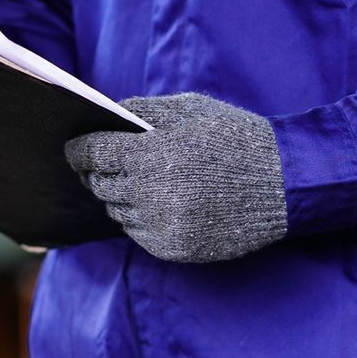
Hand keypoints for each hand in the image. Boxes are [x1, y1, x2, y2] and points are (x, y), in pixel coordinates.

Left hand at [65, 93, 288, 262]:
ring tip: (138, 182)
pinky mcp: (173, 248)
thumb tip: (105, 116)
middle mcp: (150, 193)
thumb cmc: (236, 138)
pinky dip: (140, 218)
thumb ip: (142, 110)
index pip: (93, 154)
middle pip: (101, 185)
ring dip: (120, 196)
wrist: (284, 183)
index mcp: (151, 153)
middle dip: (98, 173)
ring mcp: (161, 225)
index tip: (72, 150)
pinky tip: (159, 203)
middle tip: (101, 166)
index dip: (78, 151)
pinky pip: (138, 233)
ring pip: (117, 211)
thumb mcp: (190, 109)